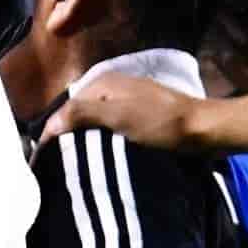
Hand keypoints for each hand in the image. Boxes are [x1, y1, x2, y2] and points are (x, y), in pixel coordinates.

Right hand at [40, 74, 204, 152]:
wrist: (205, 129)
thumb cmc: (162, 123)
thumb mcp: (119, 116)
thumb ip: (83, 114)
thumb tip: (49, 125)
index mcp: (104, 83)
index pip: (65, 107)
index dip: (52, 131)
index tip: (41, 158)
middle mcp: (113, 87)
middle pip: (78, 112)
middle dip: (66, 134)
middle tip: (55, 164)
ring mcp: (127, 101)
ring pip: (93, 121)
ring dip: (83, 140)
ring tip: (73, 164)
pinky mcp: (139, 115)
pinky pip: (109, 127)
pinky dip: (101, 140)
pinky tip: (100, 156)